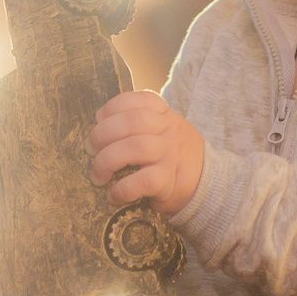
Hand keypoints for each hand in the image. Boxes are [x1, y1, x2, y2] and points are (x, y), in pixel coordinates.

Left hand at [86, 90, 203, 215]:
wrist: (206, 185)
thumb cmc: (173, 156)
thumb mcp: (163, 131)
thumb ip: (138, 124)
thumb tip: (99, 126)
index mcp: (165, 115)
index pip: (139, 100)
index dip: (113, 107)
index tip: (98, 119)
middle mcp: (169, 131)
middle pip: (133, 122)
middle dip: (103, 134)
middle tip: (90, 150)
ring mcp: (171, 155)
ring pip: (135, 148)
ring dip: (107, 161)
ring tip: (97, 176)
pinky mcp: (170, 181)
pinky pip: (144, 181)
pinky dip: (122, 188)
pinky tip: (113, 195)